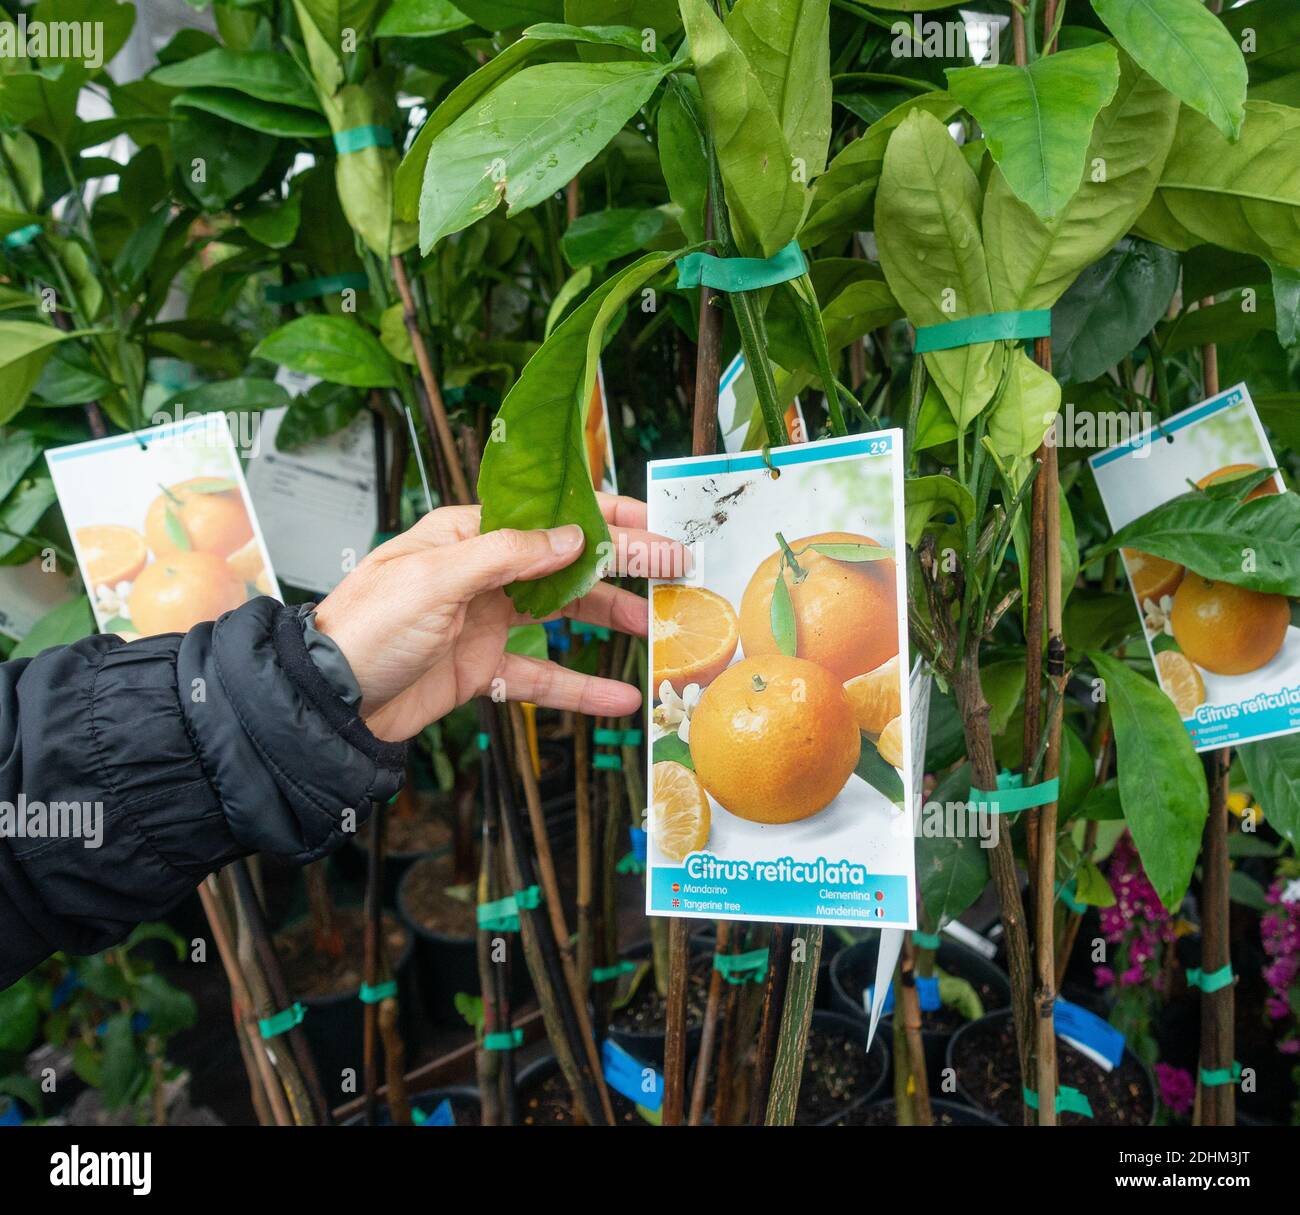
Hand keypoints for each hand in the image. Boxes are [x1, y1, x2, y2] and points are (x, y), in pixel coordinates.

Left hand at [313, 494, 680, 741]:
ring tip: (658, 628)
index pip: (547, 516)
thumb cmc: (365, 628)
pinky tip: (619, 699)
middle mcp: (482, 573)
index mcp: (467, 535)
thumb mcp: (434, 579)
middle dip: (623, 566)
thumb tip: (571, 537)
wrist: (328, 704)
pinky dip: (581, 688)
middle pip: (566, 564)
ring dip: (611, 621)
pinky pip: (542, 676)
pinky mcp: (483, 669)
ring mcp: (485, 621)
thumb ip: (506, 555)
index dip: (604, 517)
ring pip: (563, 617)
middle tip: (676, 570)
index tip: (654, 524)